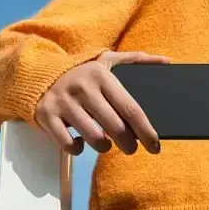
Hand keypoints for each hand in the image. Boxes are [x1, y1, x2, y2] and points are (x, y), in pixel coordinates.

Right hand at [34, 50, 169, 155]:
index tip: (155, 146)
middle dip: (129, 144)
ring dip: (104, 146)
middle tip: (132, 148)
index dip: (146, 131)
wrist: (41, 74)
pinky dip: (78, 149)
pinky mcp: (47, 116)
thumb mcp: (108, 60)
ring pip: (94, 138)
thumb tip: (167, 61)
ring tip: (106, 143)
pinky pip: (68, 145)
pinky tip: (81, 142)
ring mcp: (64, 102)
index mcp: (102, 75)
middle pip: (115, 127)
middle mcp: (83, 88)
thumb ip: (137, 60)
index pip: (131, 109)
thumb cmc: (84, 73)